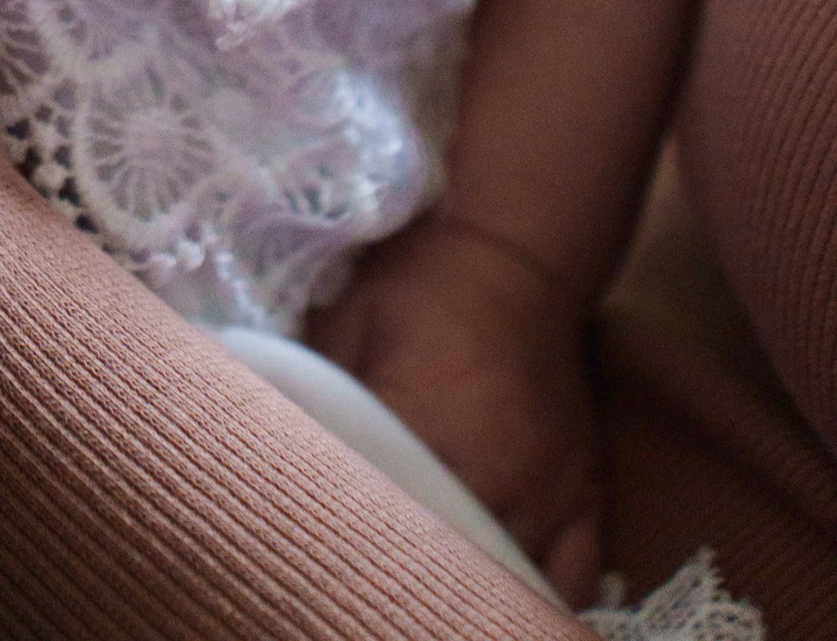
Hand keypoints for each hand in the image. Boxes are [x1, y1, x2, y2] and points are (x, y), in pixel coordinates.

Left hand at [313, 214, 601, 604]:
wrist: (514, 255)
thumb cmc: (419, 282)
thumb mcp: (347, 318)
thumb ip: (312, 386)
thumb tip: (270, 437)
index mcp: (423, 423)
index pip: (383, 511)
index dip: (352, 533)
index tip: (327, 544)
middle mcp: (494, 472)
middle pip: (450, 562)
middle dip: (411, 576)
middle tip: (372, 573)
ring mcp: (548, 493)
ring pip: (512, 580)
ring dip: (470, 589)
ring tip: (430, 592)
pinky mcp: (587, 496)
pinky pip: (574, 580)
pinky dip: (540, 599)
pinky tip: (505, 600)